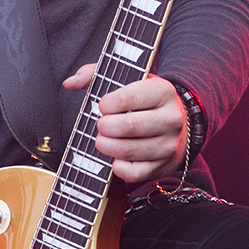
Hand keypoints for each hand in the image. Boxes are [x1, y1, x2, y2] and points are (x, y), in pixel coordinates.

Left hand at [64, 68, 185, 183]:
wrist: (178, 122)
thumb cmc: (144, 99)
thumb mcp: (127, 79)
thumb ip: (95, 74)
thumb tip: (69, 82)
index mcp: (163, 91)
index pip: (127, 98)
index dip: (106, 103)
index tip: (104, 106)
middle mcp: (171, 119)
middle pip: (127, 126)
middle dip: (104, 126)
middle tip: (101, 125)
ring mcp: (169, 145)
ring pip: (128, 151)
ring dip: (106, 146)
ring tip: (102, 140)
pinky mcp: (163, 166)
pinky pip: (134, 173)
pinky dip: (118, 167)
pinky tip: (116, 157)